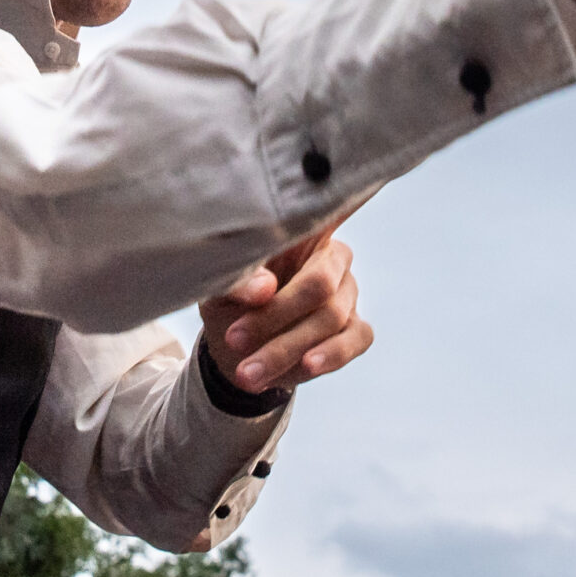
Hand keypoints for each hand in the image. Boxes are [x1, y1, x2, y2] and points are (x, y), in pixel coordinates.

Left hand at [200, 227, 375, 395]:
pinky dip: (330, 355)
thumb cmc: (230, 302)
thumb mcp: (219, 290)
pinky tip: (306, 366)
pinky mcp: (356, 329)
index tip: (314, 211)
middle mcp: (332, 259)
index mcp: (301, 234)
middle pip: (319, 283)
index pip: (323, 212)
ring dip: (287, 349)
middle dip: (276, 316)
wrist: (236, 349)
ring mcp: (348, 294)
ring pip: (332, 318)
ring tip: (248, 373)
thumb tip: (265, 289)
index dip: (331, 203)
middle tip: (234, 340)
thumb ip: (239, 283)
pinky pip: (356, 339)